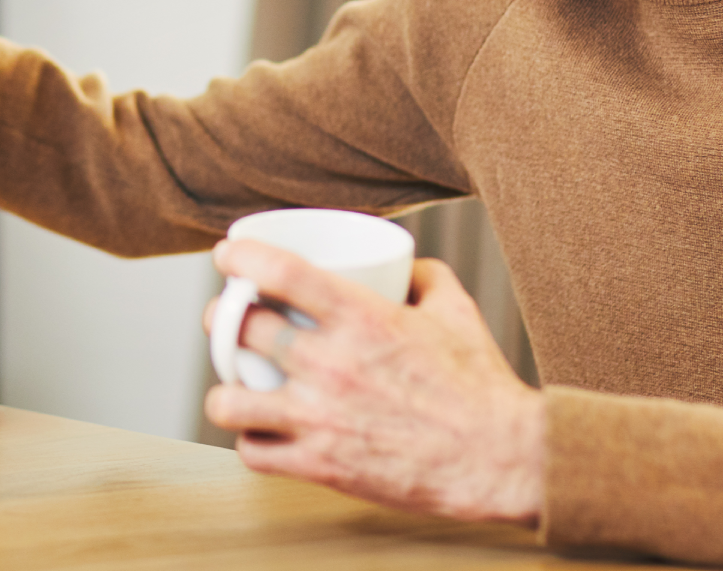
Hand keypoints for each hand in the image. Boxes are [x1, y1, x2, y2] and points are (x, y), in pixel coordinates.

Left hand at [201, 242, 544, 525]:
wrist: (501, 460)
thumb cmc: (481, 385)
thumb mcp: (457, 310)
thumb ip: (425, 275)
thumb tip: (402, 263)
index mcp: (362, 317)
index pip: (278, 271)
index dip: (239, 258)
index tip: (227, 257)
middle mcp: (331, 363)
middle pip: (240, 330)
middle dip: (222, 321)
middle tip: (226, 321)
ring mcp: (321, 417)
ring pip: (228, 400)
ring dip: (225, 390)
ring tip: (234, 387)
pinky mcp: (321, 464)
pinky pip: (254, 453)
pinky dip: (251, 442)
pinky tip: (261, 433)